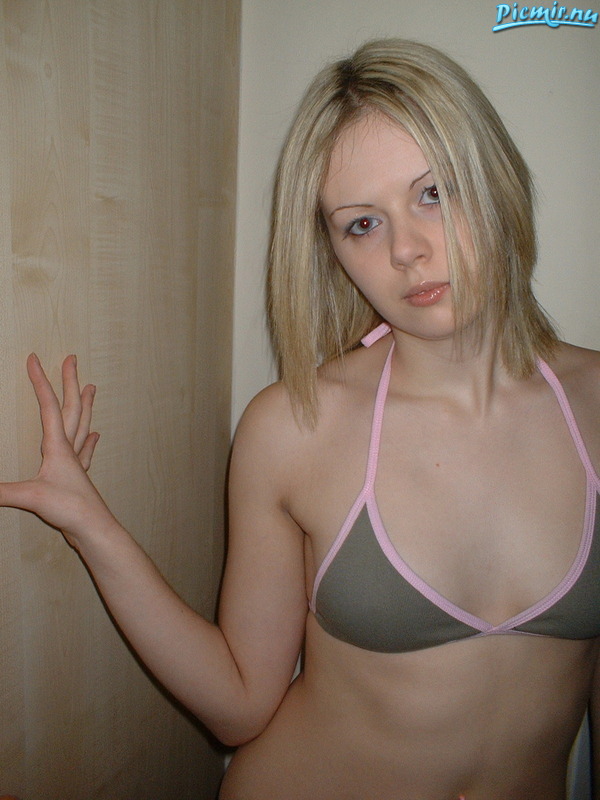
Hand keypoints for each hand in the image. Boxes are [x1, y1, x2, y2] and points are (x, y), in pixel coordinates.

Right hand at [0, 354, 112, 543]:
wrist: (93, 529)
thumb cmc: (68, 509)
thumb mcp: (30, 497)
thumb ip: (2, 490)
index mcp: (58, 446)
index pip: (49, 406)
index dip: (40, 381)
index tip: (34, 359)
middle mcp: (69, 449)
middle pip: (71, 408)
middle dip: (70, 382)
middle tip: (72, 359)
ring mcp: (76, 463)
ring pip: (81, 425)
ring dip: (84, 405)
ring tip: (91, 388)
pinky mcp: (79, 478)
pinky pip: (84, 451)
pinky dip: (89, 440)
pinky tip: (95, 435)